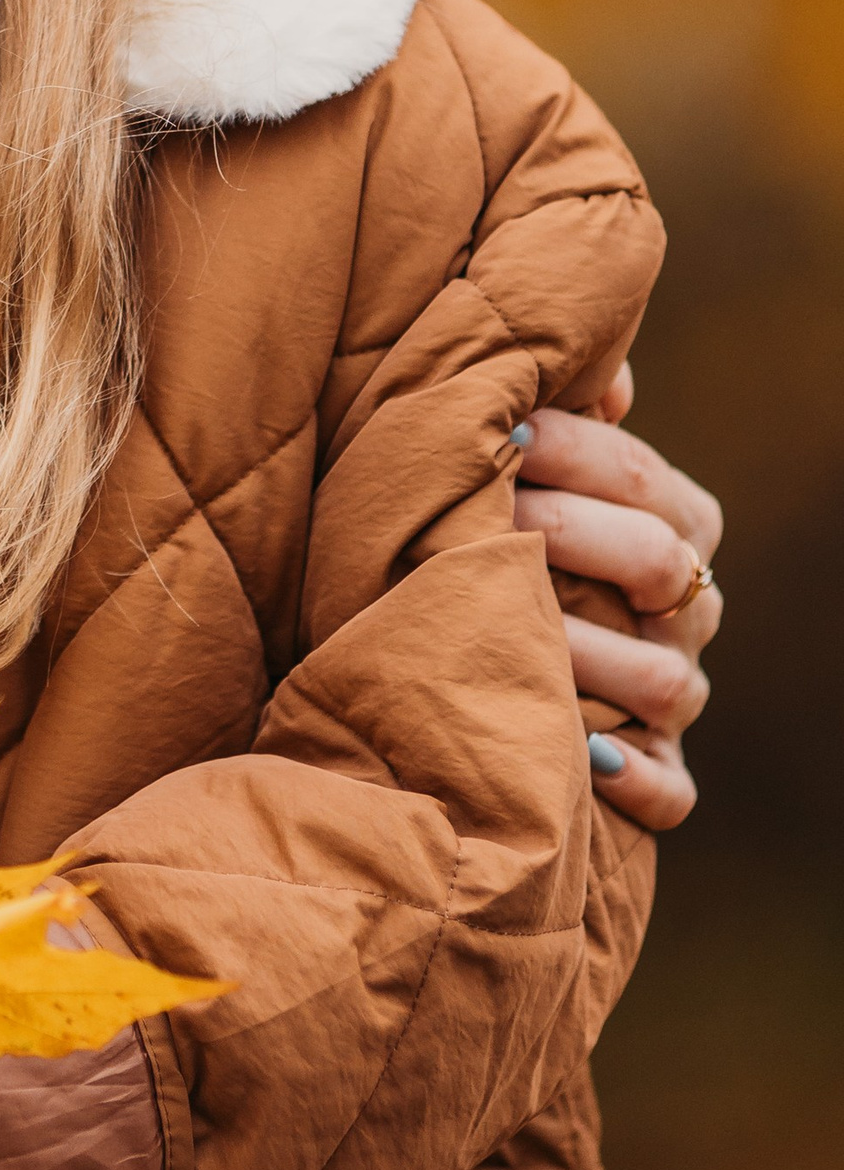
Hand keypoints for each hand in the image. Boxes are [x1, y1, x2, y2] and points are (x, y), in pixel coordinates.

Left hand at [519, 362, 719, 834]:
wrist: (512, 665)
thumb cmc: (522, 544)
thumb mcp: (547, 473)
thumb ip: (570, 420)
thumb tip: (604, 382)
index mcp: (676, 522)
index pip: (637, 472)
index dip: (566, 451)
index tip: (498, 437)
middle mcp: (690, 607)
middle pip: (652, 561)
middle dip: (563, 534)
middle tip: (480, 522)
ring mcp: (679, 692)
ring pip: (658, 679)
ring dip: (583, 656)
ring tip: (506, 634)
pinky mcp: (662, 772)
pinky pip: (668, 788)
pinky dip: (631, 779)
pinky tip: (581, 758)